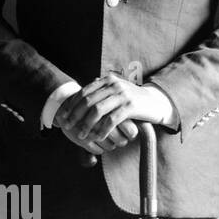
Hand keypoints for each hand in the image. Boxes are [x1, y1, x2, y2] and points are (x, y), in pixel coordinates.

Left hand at [57, 74, 171, 146]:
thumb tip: (80, 94)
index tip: (63, 116)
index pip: (84, 92)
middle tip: (68, 126)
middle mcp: (114, 85)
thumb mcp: (115, 91)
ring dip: (87, 124)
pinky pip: (111, 120)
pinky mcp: (131, 107)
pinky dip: (102, 130)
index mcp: (107, 80)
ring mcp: (123, 95)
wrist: (155, 102)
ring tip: (81, 135)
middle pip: (88, 101)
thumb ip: (100, 91)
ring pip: (97, 110)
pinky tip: (97, 138)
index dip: (71, 104)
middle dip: (75, 115)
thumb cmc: (131, 100)